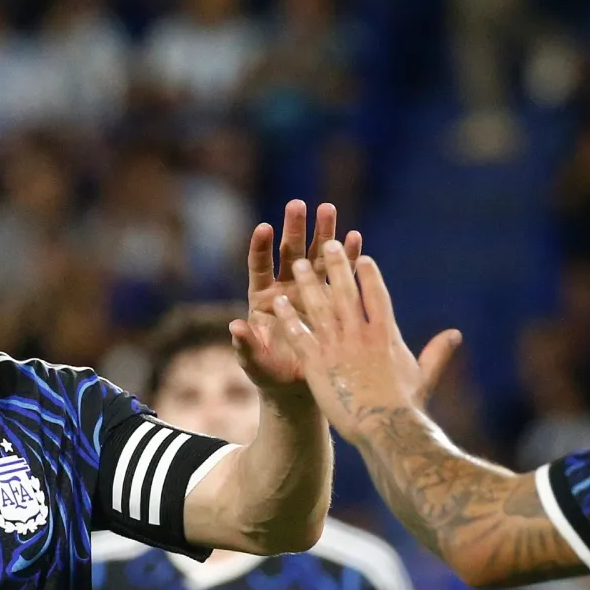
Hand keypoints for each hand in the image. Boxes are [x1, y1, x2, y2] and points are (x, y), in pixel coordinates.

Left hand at [231, 199, 362, 388]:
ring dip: (324, 233)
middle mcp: (286, 288)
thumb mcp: (255, 363)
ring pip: (316, 257)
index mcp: (263, 298)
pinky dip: (348, 257)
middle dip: (295, 228)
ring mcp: (309, 291)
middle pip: (290, 253)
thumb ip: (245, 346)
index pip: (259, 266)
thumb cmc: (270, 374)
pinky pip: (340, 274)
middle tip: (299, 204)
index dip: (261, 248)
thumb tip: (234, 326)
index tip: (265, 227)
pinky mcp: (330, 299)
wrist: (297, 385)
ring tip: (329, 208)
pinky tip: (355, 238)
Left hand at [272, 240, 460, 440]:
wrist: (383, 428)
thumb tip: (455, 334)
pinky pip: (298, 334)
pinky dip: (287, 317)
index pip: (377, 295)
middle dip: (337, 265)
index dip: (369, 275)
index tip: (363, 257)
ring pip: (319, 306)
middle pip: (346, 291)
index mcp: (386, 335)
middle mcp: (361, 334)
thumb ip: (437, 352)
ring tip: (300, 264)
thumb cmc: (405, 408)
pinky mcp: (316, 362)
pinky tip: (277, 302)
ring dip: (308, 283)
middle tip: (328, 244)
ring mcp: (337, 346)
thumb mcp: (424, 377)